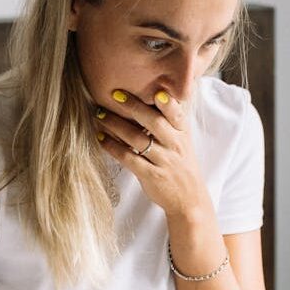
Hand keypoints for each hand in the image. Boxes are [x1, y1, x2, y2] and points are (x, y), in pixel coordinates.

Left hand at [95, 89, 209, 217]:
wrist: (189, 198)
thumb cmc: (181, 163)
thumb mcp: (183, 140)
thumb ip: (171, 120)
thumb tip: (157, 92)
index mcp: (183, 133)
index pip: (176, 115)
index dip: (167, 103)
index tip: (156, 92)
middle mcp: (175, 146)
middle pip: (154, 123)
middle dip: (133, 107)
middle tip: (114, 94)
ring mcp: (164, 161)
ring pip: (138, 140)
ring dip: (116, 125)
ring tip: (100, 114)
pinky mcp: (152, 176)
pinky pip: (129, 159)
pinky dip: (113, 147)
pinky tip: (100, 138)